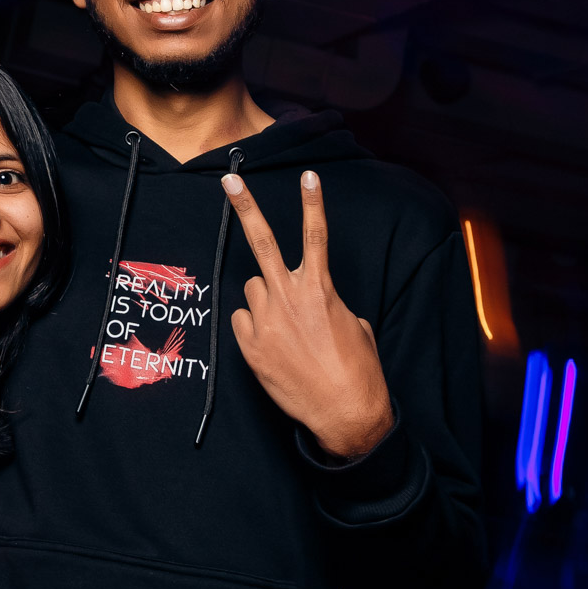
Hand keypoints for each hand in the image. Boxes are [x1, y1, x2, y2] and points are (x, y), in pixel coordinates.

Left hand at [222, 170, 393, 459]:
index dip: (312, 202)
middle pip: (262, 242)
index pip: (316, 235)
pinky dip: (253, 328)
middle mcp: (289, 297)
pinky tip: (272, 345)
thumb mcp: (354, 326)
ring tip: (284, 326)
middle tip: (230, 180)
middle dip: (246, 207)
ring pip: (253, 289)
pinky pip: (243, 321)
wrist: (345, 412)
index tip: (307, 175)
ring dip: (264, 299)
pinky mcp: (250, 346)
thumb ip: (328, 304)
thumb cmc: (357, 370)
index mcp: (320, 288)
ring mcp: (265, 320)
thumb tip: (313, 304)